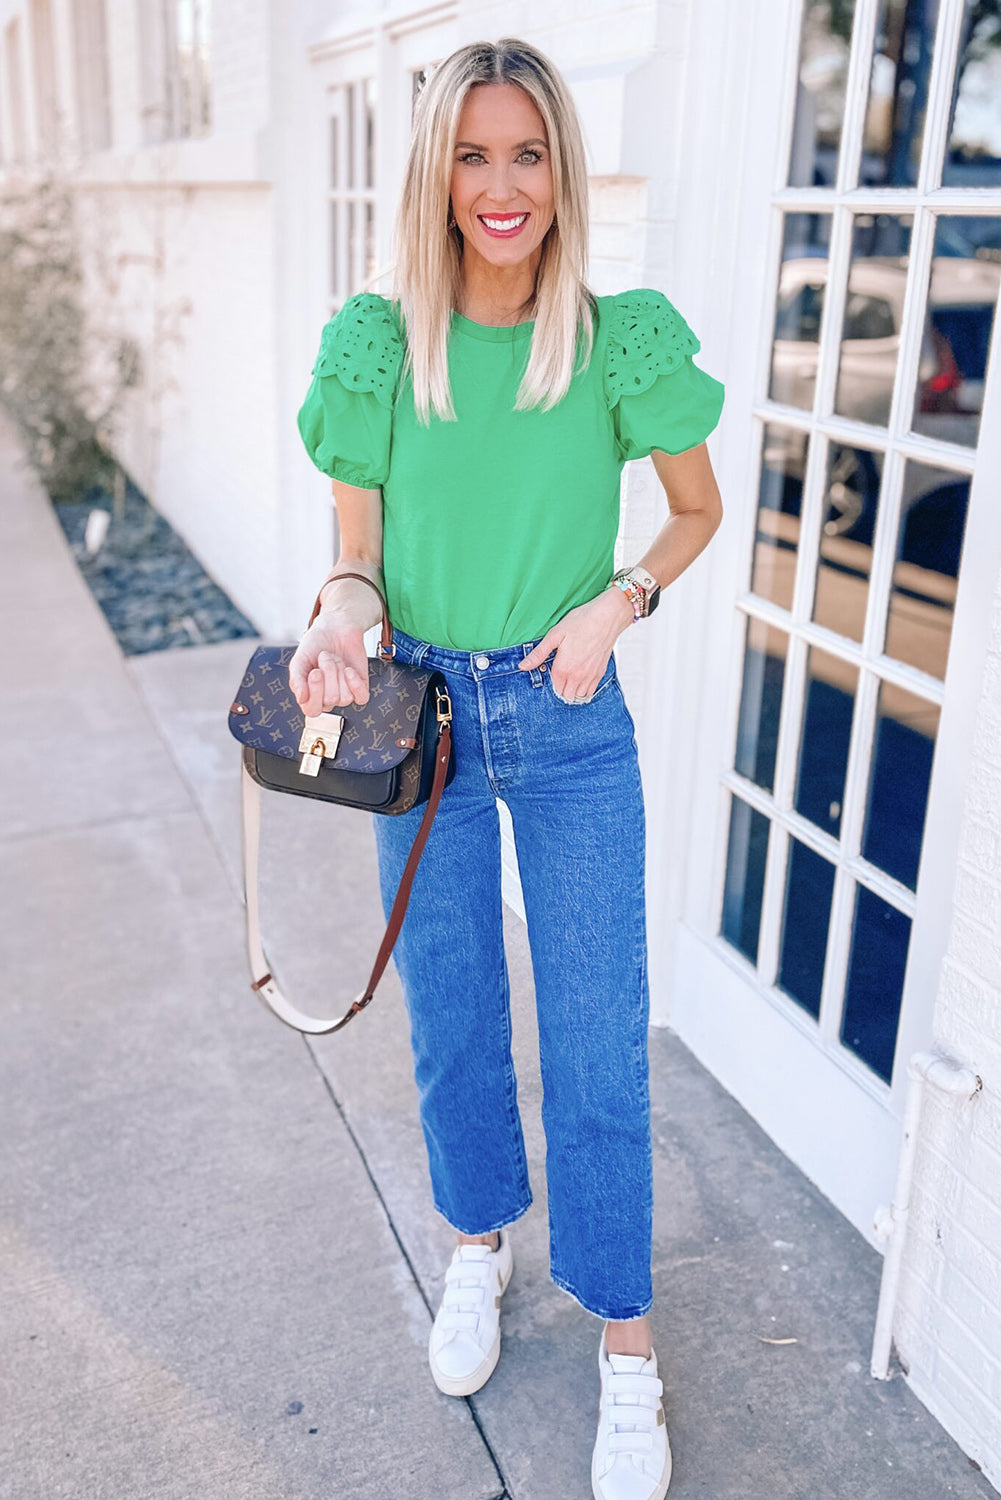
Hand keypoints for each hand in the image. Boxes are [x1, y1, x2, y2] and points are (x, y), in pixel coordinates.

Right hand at [288, 577, 381, 713]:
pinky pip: (361, 698)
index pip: (312, 710)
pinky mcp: (360, 687)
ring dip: (339, 672)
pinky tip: (349, 670)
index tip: (315, 672)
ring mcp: (344, 693)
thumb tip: (301, 698)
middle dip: (328, 673)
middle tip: (325, 657)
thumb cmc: (315, 645)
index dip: (315, 693)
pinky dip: (355, 684)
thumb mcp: (299, 660)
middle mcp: (327, 698)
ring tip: (335, 658)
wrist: (335, 628)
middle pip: (330, 699)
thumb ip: (296, 679)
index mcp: (310, 695)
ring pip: (345, 697)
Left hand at [518, 586, 633, 698]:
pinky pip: (590, 692)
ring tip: (569, 679)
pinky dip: (584, 690)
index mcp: (563, 668)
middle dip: (560, 689)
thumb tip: (522, 666)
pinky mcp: (600, 673)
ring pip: (578, 697)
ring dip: (572, 691)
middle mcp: (577, 676)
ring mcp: (590, 676)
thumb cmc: (581, 622)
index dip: (550, 681)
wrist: (607, 617)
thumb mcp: (555, 635)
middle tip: (559, 676)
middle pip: (565, 696)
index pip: (553, 688)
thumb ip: (538, 654)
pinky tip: (580, 679)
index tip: (551, 671)